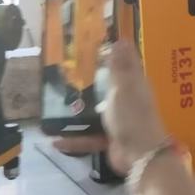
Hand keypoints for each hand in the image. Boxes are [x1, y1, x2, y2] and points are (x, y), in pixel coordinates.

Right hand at [54, 39, 166, 174]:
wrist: (140, 155)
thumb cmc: (132, 116)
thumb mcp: (125, 87)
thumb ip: (120, 66)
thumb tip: (121, 38)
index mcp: (134, 85)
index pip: (124, 65)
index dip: (111, 54)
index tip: (91, 45)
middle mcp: (127, 101)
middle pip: (106, 88)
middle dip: (89, 83)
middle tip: (63, 74)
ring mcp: (118, 121)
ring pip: (96, 113)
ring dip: (78, 112)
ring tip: (54, 105)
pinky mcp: (110, 140)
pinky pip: (88, 138)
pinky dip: (74, 140)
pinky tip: (54, 141)